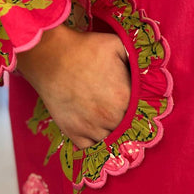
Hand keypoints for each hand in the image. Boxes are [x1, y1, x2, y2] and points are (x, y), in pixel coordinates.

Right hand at [17, 24, 130, 148]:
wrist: (49, 56)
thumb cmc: (83, 48)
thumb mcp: (117, 45)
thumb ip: (135, 60)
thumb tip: (145, 70)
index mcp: (124, 98)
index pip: (141, 112)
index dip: (138, 107)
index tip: (131, 101)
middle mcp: (109, 117)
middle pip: (127, 129)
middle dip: (125, 120)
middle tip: (118, 109)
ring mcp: (90, 127)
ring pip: (110, 140)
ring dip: (111, 133)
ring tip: (106, 119)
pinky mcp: (72, 131)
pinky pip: (90, 148)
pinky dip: (94, 143)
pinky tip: (95, 130)